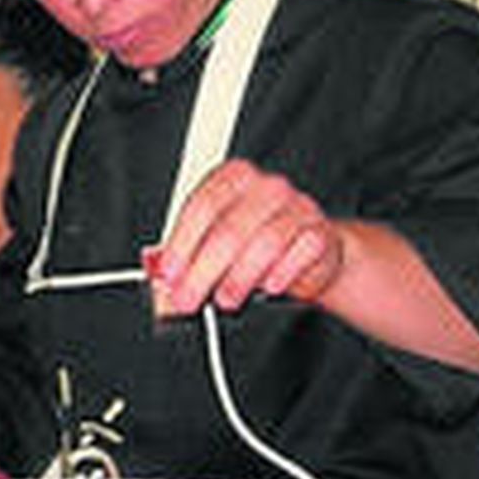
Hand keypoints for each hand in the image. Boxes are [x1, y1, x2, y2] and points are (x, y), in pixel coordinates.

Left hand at [148, 159, 342, 316]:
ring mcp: (297, 206)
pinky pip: (300, 252)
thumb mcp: (215, 244)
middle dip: (202, 272)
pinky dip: (281, 273)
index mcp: (233, 178)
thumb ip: (186, 255)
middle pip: (228, 229)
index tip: (169, 273)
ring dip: (239, 278)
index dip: (181, 244)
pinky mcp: (320, 231)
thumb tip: (158, 274)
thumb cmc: (255, 243)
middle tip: (187, 299)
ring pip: (264, 242)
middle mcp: (266, 187)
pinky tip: (268, 287)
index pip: (201, 206)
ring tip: (225, 300)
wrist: (310, 253)